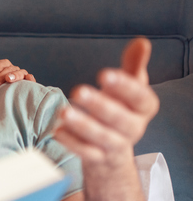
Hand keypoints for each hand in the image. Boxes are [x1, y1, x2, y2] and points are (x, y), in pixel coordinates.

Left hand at [0, 59, 35, 90]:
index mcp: (2, 65)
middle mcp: (12, 68)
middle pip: (8, 69)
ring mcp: (21, 75)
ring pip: (20, 72)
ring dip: (14, 75)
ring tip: (8, 79)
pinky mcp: (27, 83)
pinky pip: (30, 79)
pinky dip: (30, 78)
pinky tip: (28, 79)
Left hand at [54, 38, 159, 174]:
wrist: (114, 150)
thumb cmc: (121, 109)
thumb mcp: (129, 87)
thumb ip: (133, 65)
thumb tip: (142, 41)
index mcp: (144, 108)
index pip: (141, 98)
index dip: (125, 87)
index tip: (104, 74)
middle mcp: (134, 128)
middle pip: (120, 119)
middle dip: (100, 105)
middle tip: (77, 91)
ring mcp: (116, 146)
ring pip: (102, 137)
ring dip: (82, 125)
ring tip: (63, 112)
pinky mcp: (98, 158)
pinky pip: (87, 153)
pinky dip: (72, 143)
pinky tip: (57, 131)